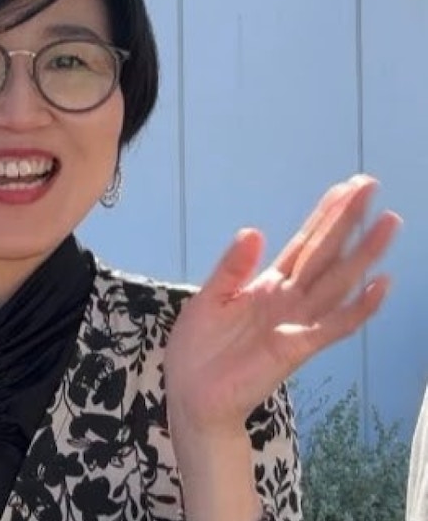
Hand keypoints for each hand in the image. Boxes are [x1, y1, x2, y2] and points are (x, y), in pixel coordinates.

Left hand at [166, 174, 400, 431]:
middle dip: (347, 221)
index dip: (325, 215)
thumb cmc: (199, 350)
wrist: (193, 396)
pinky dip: (359, 307)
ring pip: (338, 282)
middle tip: (371, 186)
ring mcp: (297, 322)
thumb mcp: (208, 300)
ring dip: (363, 254)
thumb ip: (232, 269)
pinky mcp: (297, 347)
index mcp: (268, 285)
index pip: (304, 243)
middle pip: (325, 253)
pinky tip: (380, 284)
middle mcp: (290, 299)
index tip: (348, 186)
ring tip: (389, 224)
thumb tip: (254, 231)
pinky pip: (334, 325)